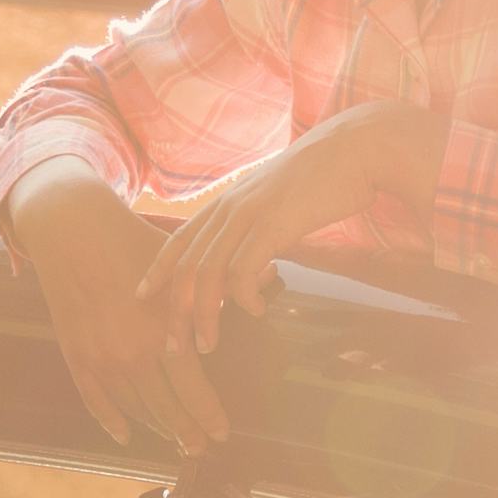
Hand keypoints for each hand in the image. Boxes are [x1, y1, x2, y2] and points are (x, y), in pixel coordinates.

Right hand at [3, 163, 224, 450]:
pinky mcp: (76, 355)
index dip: (209, 415)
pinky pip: (95, 401)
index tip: (222, 433)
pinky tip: (126, 435)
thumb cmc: (131, 240)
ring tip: (172, 438)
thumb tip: (264, 284)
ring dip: (155, 428)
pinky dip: (111, 421)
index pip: (193, 388)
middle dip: (186, 432)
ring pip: (134, 409)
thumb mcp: (180, 261)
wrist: (72, 229)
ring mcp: (102, 357)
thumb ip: (216, 284)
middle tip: (200, 447)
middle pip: (165, 408)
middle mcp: (132, 352)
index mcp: (163, 329)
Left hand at [148, 102, 437, 353]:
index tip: (142, 297)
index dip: (157, 271)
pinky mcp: (272, 224)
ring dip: (204, 316)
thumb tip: (256, 257)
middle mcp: (229, 208)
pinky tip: (257, 312)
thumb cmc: (324, 177)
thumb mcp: (277, 199)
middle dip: (176, 311)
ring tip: (208, 344)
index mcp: (227, 202)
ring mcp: (249, 215)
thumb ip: (258, 225)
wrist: (355, 149)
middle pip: (186, 267)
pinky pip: (244, 271)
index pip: (179, 241)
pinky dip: (244, 298)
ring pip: (208, 274)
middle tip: (174, 347)